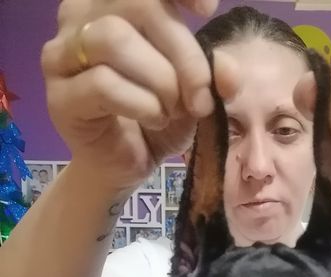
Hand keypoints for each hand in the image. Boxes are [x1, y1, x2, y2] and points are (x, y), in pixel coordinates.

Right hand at [40, 0, 238, 192]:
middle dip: (183, 53)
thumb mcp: (192, 94)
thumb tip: (229, 71)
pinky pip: (103, 84)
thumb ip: (212, 76)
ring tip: (172, 110)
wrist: (124, 166)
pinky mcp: (60, 96)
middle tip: (201, 97)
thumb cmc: (154, 118)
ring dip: (159, 79)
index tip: (207, 10)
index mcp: (112, 3)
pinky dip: (141, 104)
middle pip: (137, 5)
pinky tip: (155, 120)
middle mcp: (80, 16)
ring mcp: (62, 54)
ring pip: (114, 38)